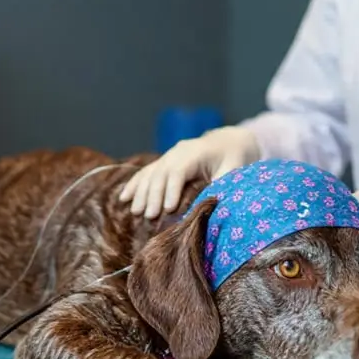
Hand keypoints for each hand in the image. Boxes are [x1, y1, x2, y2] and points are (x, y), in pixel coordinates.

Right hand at [120, 126, 259, 218]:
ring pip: (150, 173)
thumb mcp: (234, 171)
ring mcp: (169, 156)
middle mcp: (178, 151)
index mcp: (196, 152)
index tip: (168, 209)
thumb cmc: (234, 158)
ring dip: (141, 193)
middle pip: (161, 172)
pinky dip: (135, 185)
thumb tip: (209, 207)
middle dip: (153, 195)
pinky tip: (124, 198)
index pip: (179, 170)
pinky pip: (146, 173)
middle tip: (149, 216)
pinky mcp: (164, 162)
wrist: (229, 141)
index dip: (172, 189)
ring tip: (136, 212)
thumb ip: (222, 186)